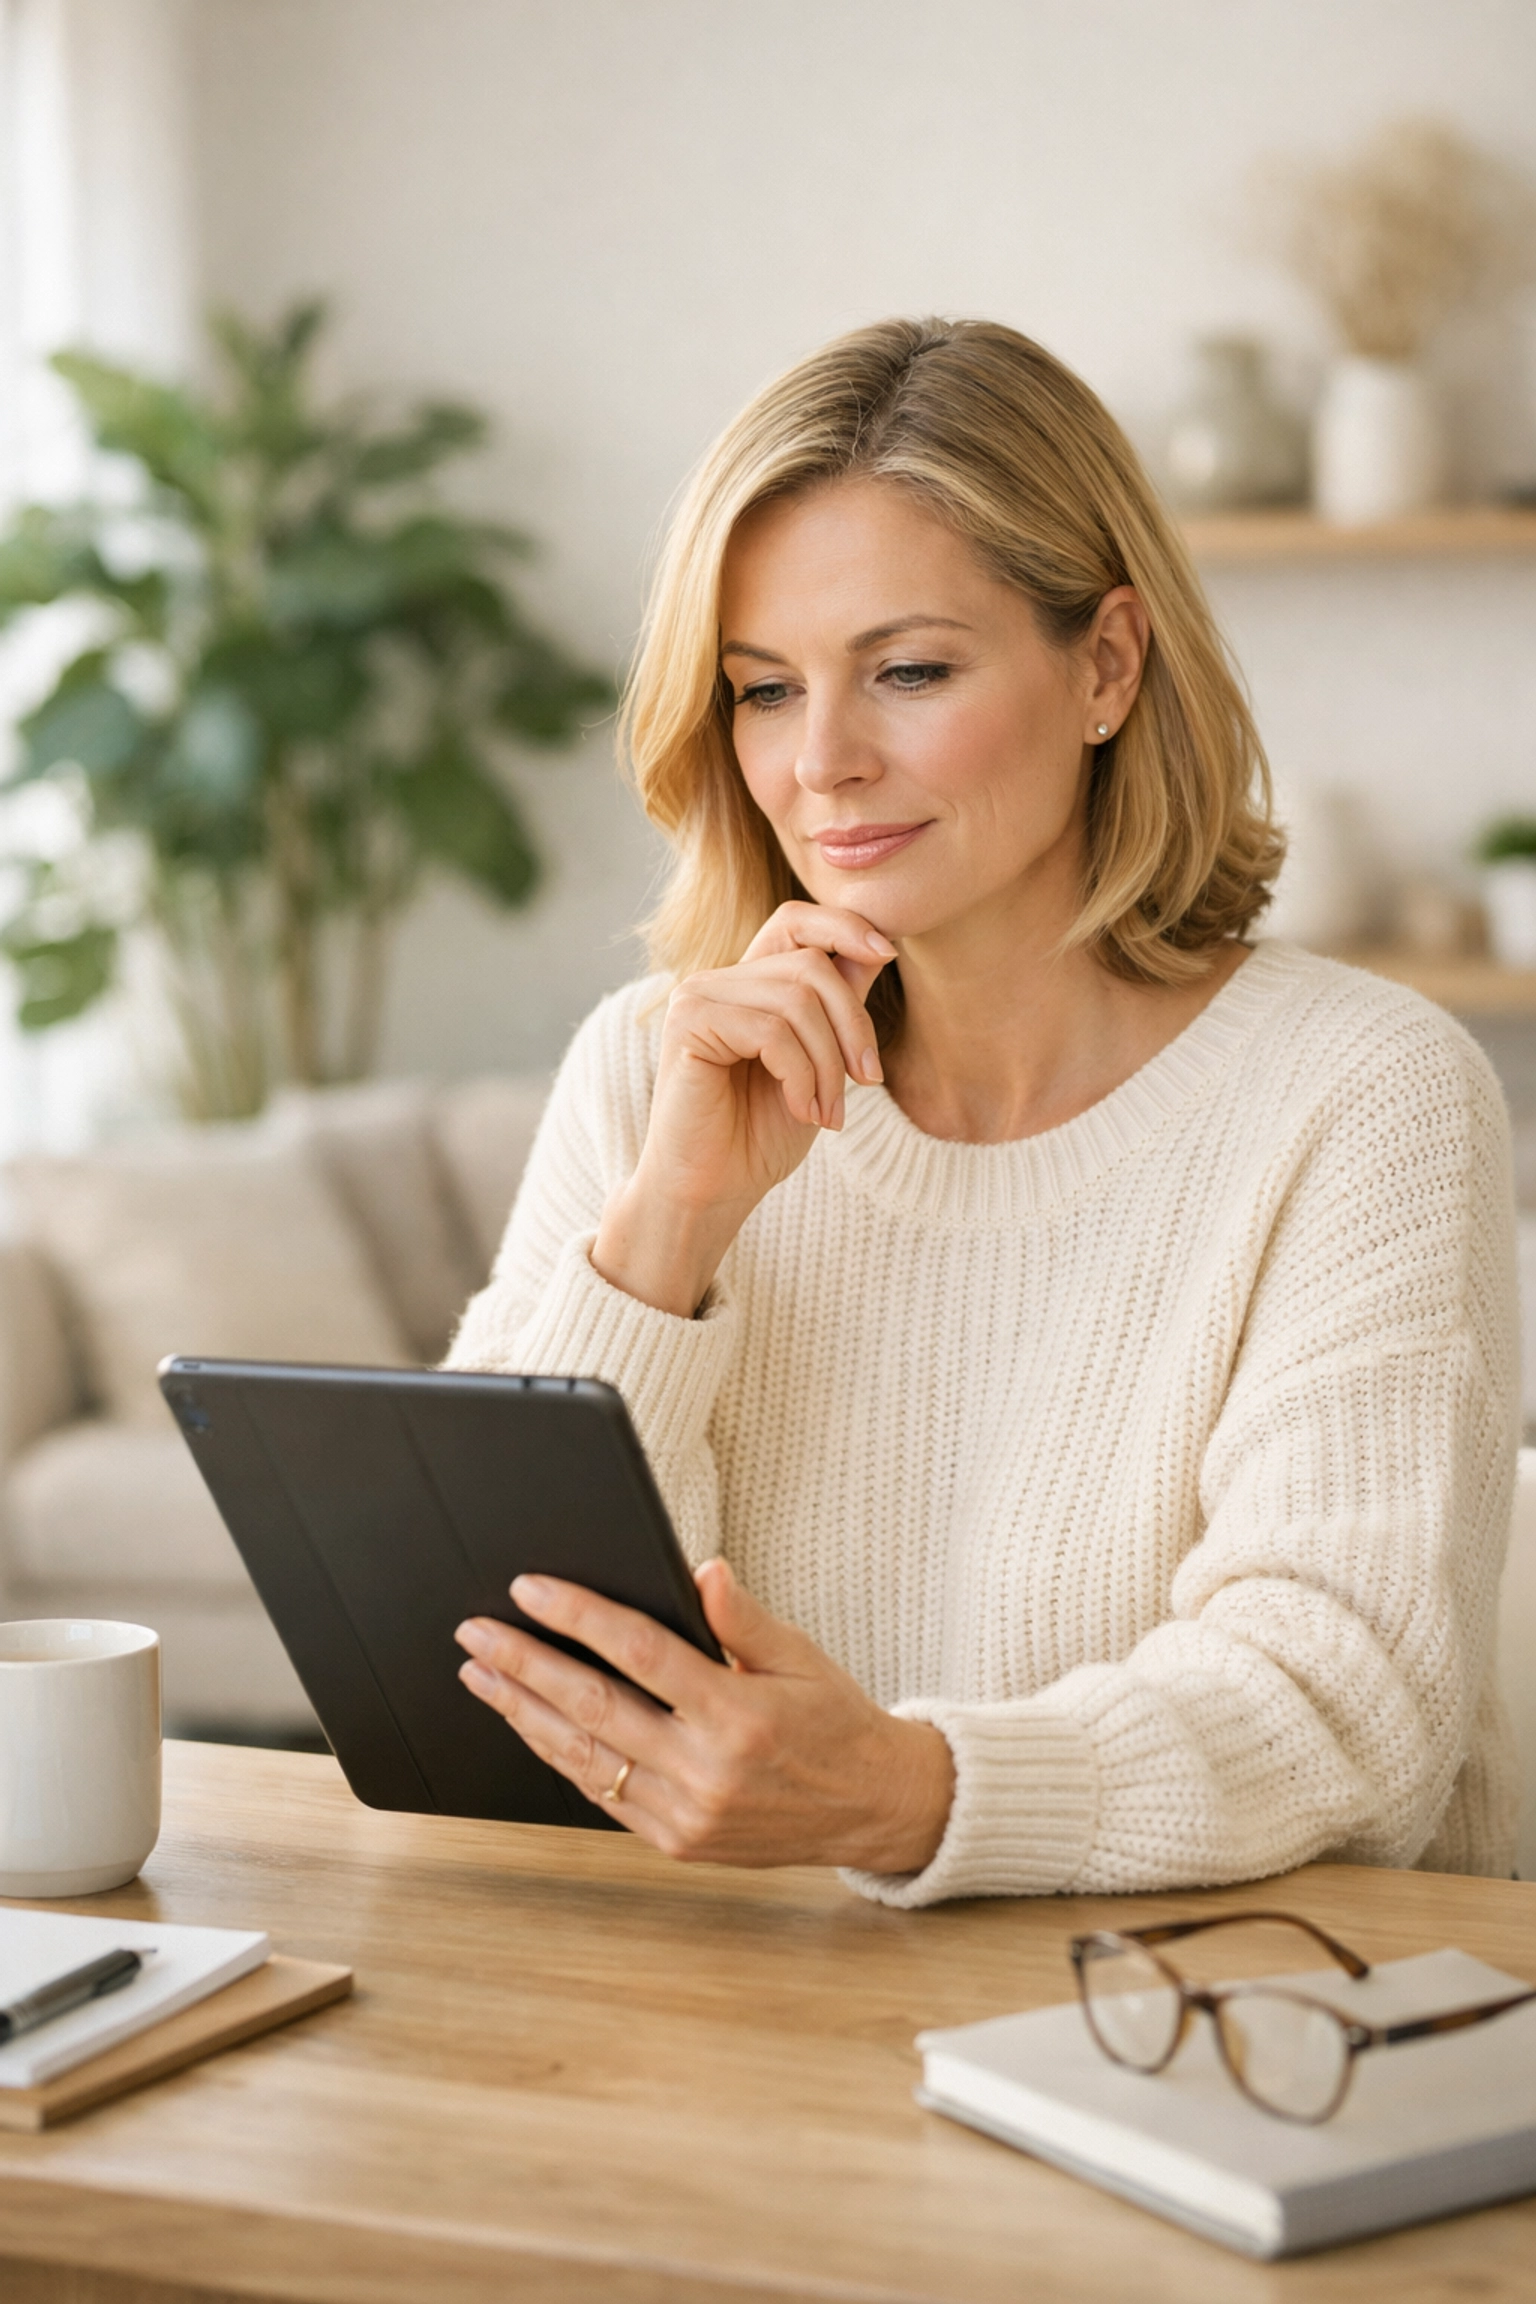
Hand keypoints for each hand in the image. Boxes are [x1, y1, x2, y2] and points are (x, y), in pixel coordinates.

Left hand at [454, 1557, 954, 1873]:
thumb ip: (744, 1619)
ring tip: (481, 1676)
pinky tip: (530, 1725)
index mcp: (740, 1716)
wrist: (871, 1808)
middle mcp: (707, 1771)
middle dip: (524, 1665)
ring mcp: (686, 1814)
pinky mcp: (675, 1841)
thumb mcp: (802, 1658)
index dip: (579, 1616)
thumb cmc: (836, 1722)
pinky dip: (560, 1756)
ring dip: (523, 1713)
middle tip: (476, 1633)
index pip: (640, 1653)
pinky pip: (601, 1795)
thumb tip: (700, 1570)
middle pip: (593, 1706)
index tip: (530, 1589)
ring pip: (584, 1758)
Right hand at [592, 903, 895, 1315]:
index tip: (888, 956)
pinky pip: (771, 1031)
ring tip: (828, 1112)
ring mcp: (698, 997)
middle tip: (867, 1081)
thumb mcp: (820, 1064)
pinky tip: (802, 1111)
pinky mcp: (688, 1024)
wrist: (713, 1192)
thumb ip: (839, 1008)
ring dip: (829, 1063)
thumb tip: (879, 949)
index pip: (797, 921)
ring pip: (798, 1000)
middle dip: (854, 1025)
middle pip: (812, 966)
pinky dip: (801, 1076)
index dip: (845, 926)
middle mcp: (719, 980)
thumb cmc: (760, 1135)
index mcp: (748, 982)